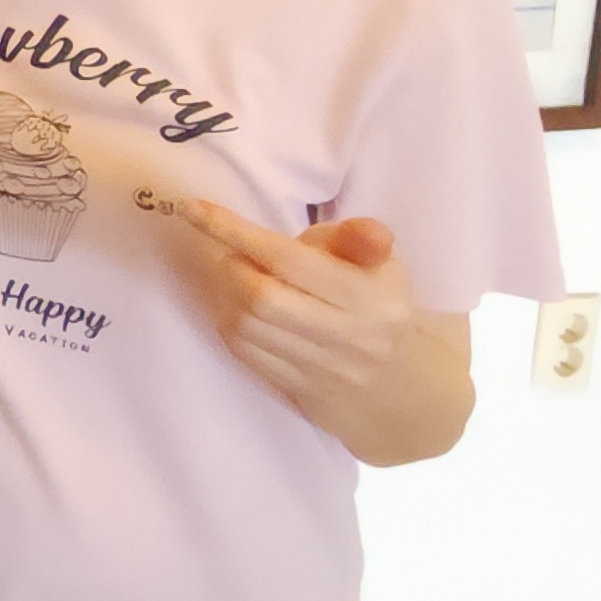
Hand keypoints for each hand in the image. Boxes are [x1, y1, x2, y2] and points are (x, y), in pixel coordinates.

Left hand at [181, 199, 463, 464]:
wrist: (406, 386)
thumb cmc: (381, 305)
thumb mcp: (383, 265)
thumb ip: (361, 241)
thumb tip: (367, 231)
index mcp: (371, 297)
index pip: (291, 260)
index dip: (236, 231)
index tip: (194, 209)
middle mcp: (350, 336)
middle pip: (261, 298)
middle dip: (229, 267)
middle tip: (229, 252)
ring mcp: (326, 369)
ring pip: (248, 328)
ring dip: (224, 295)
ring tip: (234, 277)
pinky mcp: (304, 391)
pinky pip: (248, 355)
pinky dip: (231, 325)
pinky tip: (237, 308)